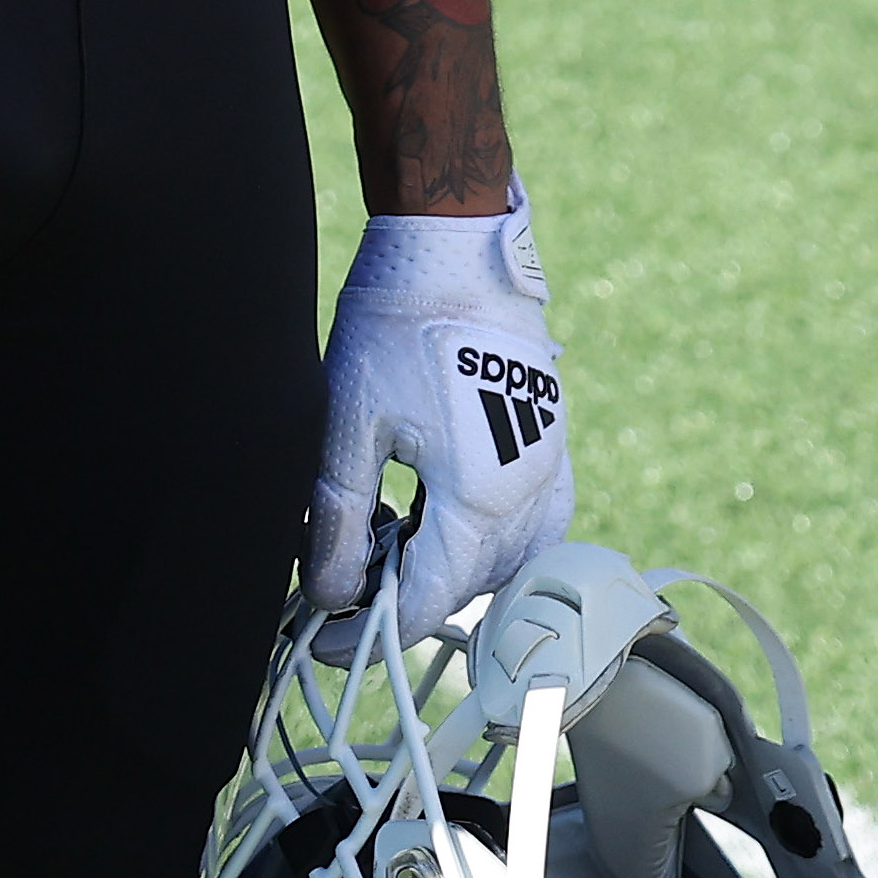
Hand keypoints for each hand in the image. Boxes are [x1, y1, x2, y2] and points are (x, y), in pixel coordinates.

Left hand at [304, 177, 573, 643]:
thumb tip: (327, 592)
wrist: (454, 241)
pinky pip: (533, 522)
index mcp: (479, 495)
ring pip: (506, 559)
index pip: (428, 598)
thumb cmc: (397, 319)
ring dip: (449, 568)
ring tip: (385, 540)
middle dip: (406, 596)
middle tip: (343, 578)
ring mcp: (548, 465)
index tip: (327, 636)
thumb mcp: (348, 418)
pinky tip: (440, 515)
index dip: (373, 630)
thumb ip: (338, 514)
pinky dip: (487, 537)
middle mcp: (528, 492)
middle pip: (469, 586)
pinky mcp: (551, 440)